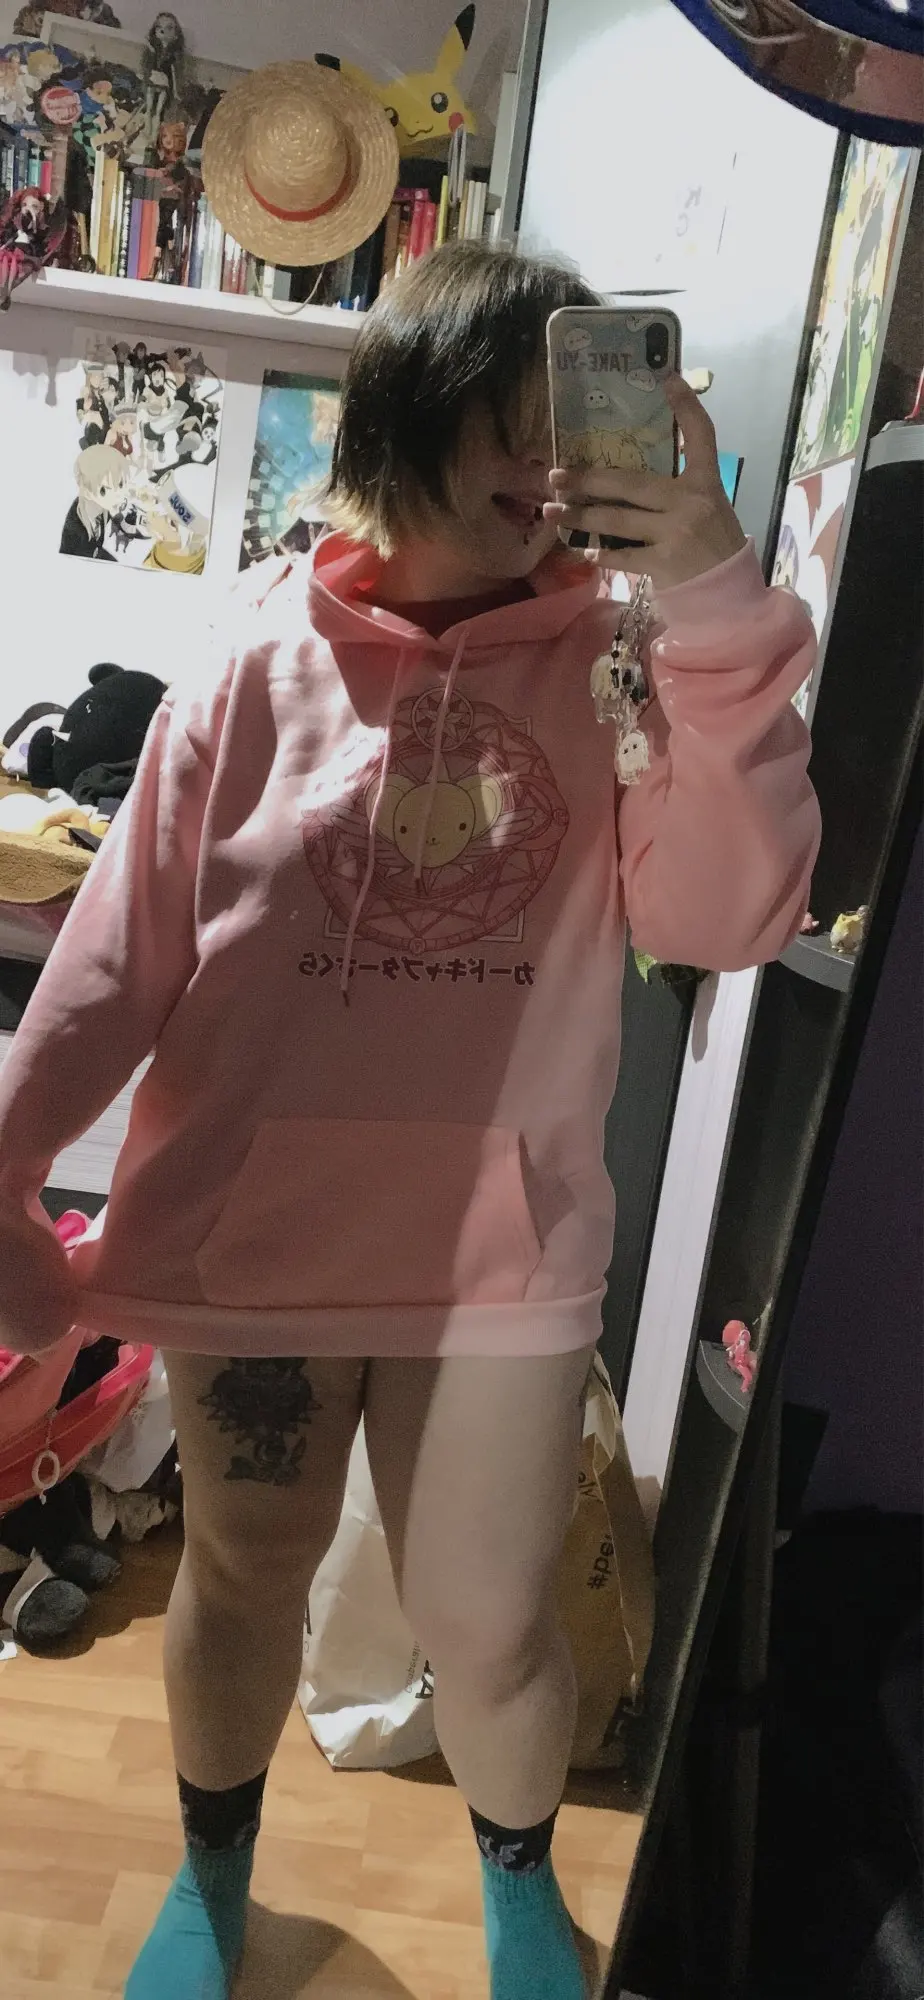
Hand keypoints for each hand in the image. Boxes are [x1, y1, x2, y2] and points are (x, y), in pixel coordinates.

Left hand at [544, 374, 746, 590]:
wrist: (729, 594)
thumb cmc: (715, 547)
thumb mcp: (709, 507)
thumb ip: (679, 488)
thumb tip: (629, 477)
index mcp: (706, 483)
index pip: (701, 435)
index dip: (686, 405)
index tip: (666, 379)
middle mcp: (690, 503)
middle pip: (630, 483)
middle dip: (588, 480)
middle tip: (557, 476)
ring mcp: (675, 534)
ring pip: (617, 520)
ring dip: (580, 517)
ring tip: (552, 512)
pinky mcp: (664, 564)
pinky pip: (623, 555)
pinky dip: (601, 553)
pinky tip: (583, 550)